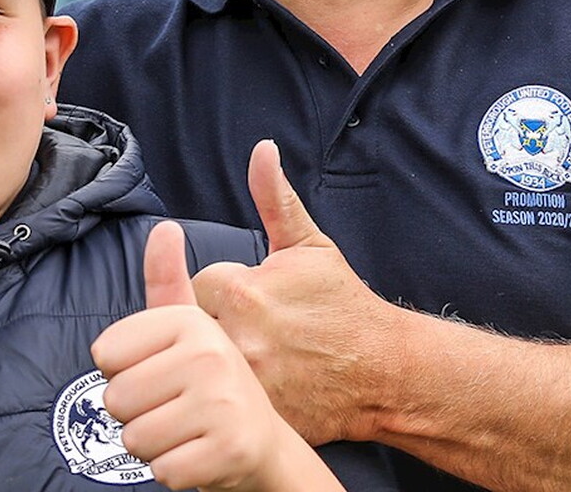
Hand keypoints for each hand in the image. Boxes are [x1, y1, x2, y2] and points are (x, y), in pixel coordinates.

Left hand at [92, 220, 333, 491]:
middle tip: (178, 404)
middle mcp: (212, 354)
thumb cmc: (221, 378)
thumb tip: (163, 228)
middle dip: (138, 412)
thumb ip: (168, 277)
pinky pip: (163, 472)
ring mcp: (224, 403)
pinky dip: (178, 471)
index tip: (165, 370)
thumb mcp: (195, 322)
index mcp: (193, 320)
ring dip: (156, 444)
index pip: (105, 354)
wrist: (272, 437)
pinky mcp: (231, 449)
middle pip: (115, 399)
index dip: (127, 370)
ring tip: (189, 427)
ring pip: (135, 440)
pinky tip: (203, 452)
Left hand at [192, 141, 398, 446]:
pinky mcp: (250, 420)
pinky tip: (252, 391)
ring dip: (212, 365)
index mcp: (242, 290)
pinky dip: (224, 400)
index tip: (248, 302)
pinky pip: (211, 408)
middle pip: (186, 330)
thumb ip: (275, 197)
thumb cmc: (343, 305)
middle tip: (250, 332)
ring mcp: (243, 385)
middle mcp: (237, 338)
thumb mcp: (310, 245)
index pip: (192, 286)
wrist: (383, 370)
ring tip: (252, 359)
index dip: (217, 293)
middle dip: (210, 328)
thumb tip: (262, 150)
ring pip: (195, 370)